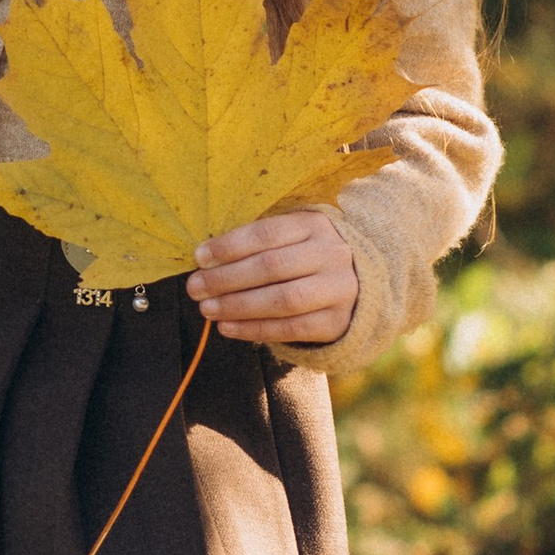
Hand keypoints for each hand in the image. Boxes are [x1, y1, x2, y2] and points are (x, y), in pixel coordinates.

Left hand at [187, 207, 357, 347]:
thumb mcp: (291, 238)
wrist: (359, 285)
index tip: (199, 257)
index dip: (230, 246)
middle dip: (227, 279)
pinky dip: (254, 329)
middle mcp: (331, 254)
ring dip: (237, 306)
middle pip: (271, 267)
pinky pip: (290, 329)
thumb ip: (256, 245)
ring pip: (281, 300)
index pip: (267, 233)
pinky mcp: (336, 321)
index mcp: (315, 225)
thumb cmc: (307, 258)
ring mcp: (338, 289)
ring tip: (207, 309)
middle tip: (195, 288)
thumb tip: (206, 261)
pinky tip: (228, 327)